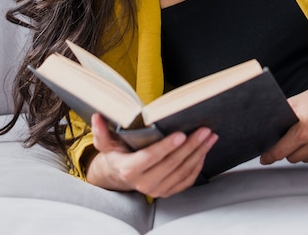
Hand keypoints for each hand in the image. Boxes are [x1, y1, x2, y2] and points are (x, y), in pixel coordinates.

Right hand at [86, 113, 218, 196]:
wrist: (120, 175)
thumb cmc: (117, 153)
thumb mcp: (106, 143)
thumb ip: (102, 132)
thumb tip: (97, 117)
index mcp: (129, 169)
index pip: (150, 158)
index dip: (166, 147)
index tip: (181, 134)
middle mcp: (143, 183)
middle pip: (172, 164)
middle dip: (191, 146)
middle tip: (204, 130)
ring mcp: (157, 190)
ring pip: (182, 172)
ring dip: (199, 153)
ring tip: (210, 136)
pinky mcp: (167, 192)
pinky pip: (186, 181)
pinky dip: (197, 165)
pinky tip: (204, 151)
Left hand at [260, 47, 307, 165]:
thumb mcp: (297, 102)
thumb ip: (282, 117)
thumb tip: (266, 128)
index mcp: (304, 130)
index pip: (280, 151)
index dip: (270, 155)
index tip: (264, 158)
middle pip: (291, 158)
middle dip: (288, 150)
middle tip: (291, 137)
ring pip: (305, 159)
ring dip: (303, 151)